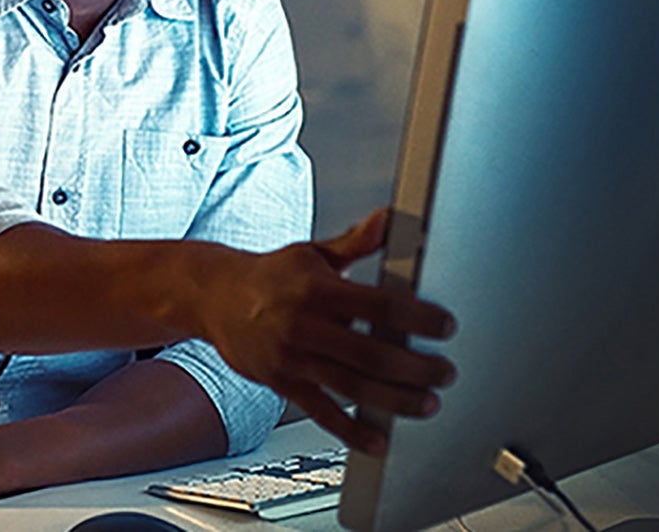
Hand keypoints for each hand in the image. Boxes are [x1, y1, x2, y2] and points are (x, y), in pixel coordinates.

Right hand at [204, 208, 455, 454]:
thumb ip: (356, 243)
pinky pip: (321, 412)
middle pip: (371, 354)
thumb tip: (389, 220)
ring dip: (395, 400)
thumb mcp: (313, 253)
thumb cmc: (270, 275)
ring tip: (427, 404)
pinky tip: (378, 439)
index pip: (379, 305)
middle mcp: (305, 325)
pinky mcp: (282, 382)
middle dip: (415, 367)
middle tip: (444, 373)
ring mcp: (292, 357)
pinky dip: (351, 430)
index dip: (417, 318)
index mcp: (318, 289)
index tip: (445, 326)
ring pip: (352, 386)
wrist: (213, 296)